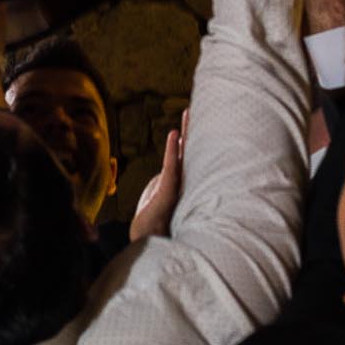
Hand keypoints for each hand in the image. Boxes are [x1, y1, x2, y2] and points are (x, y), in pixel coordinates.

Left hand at [130, 110, 187, 240]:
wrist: (149, 237)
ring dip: (185, 133)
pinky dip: (171, 149)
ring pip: (183, 154)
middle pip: (188, 148)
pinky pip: (171, 166)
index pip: (185, 152)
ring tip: (188, 113)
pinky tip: (172, 135)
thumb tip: (171, 161)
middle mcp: (183, 178)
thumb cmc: (155, 217)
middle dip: (191, 128)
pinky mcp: (168, 190)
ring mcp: (177, 183)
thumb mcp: (160, 191)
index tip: (191, 114)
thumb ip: (167, 176)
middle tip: (194, 107)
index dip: (188, 134)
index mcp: (181, 178)